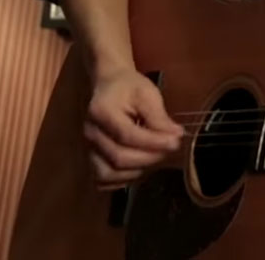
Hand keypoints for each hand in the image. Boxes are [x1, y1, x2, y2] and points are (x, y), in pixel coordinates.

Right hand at [83, 68, 182, 189]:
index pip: (127, 135)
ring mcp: (88, 148)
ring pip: (108, 174)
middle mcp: (91, 133)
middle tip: (170, 148)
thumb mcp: (147, 93)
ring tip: (156, 157)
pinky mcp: (91, 158)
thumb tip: (176, 136)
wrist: (109, 85)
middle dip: (149, 157)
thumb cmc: (129, 87)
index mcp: (102, 111)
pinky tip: (140, 167)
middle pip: (118, 158)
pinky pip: (103, 180)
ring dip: (137, 171)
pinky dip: (123, 179)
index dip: (153, 142)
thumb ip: (159, 117)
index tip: (176, 141)